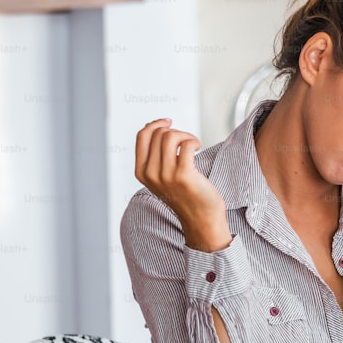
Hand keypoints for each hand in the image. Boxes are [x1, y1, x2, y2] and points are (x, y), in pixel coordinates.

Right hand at [135, 119, 230, 251]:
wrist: (201, 219)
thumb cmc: (186, 196)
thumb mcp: (162, 177)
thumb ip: (155, 157)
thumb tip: (158, 129)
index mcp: (142, 172)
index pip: (142, 136)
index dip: (155, 124)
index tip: (168, 122)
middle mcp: (151, 174)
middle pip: (158, 134)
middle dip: (175, 131)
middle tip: (187, 141)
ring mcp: (166, 175)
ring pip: (170, 136)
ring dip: (185, 135)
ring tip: (192, 144)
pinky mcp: (183, 175)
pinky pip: (186, 144)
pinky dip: (194, 141)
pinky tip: (197, 147)